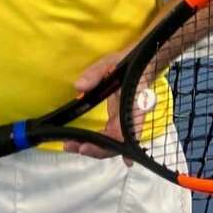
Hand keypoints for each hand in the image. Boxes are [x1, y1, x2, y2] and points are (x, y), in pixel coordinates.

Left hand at [66, 49, 134, 163]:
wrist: (141, 63)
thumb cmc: (129, 62)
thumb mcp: (110, 62)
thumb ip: (95, 74)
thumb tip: (79, 87)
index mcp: (134, 105)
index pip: (125, 131)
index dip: (111, 144)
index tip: (88, 147)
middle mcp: (131, 118)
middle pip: (118, 143)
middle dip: (96, 149)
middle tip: (73, 146)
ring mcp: (126, 121)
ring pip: (114, 143)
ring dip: (94, 148)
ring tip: (71, 145)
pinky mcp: (119, 120)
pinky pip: (110, 136)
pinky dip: (97, 143)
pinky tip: (82, 146)